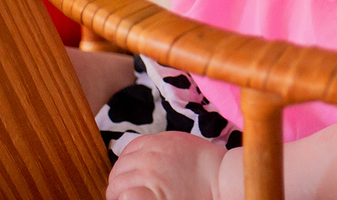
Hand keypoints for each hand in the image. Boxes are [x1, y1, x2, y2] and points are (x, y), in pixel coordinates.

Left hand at [105, 132, 226, 199]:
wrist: (220, 177)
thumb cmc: (205, 162)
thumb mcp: (180, 142)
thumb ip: (159, 146)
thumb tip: (141, 157)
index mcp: (156, 142)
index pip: (126, 151)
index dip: (124, 165)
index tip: (126, 175)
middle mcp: (149, 157)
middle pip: (119, 169)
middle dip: (117, 181)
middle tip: (120, 193)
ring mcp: (150, 176)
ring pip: (118, 184)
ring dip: (117, 194)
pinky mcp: (153, 194)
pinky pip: (128, 196)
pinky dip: (125, 198)